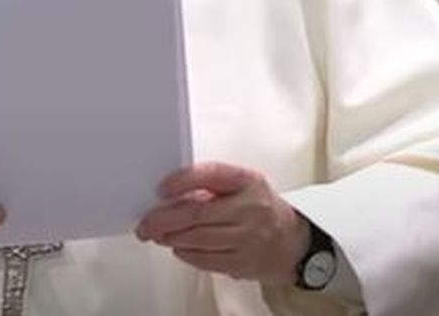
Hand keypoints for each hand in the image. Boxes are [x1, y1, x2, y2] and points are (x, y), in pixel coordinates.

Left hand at [134, 162, 309, 283]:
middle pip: (197, 212)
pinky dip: (185, 253)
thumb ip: (212, 185)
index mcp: (248, 181)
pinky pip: (205, 259)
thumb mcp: (243, 186)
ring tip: (156, 234)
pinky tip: (177, 247)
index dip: (181, 181)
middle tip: (146, 222)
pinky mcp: (243, 262)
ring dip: (170, 237)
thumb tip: (168, 196)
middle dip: (163, 218)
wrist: (292, 241)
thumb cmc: (260, 208)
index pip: (210, 175)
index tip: (161, 188)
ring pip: (198, 238)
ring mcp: (248, 238)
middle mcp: (250, 208)